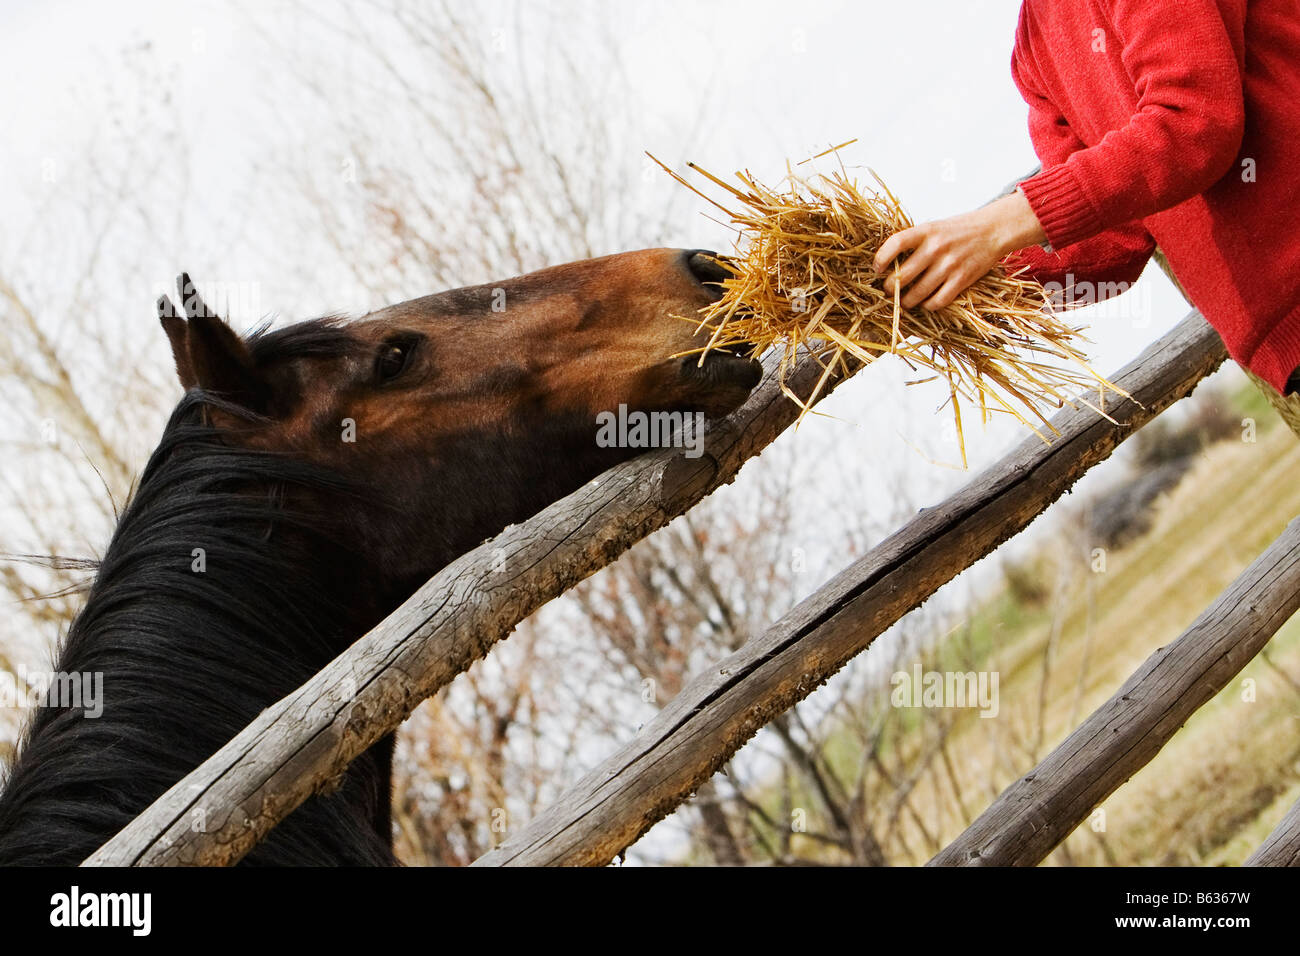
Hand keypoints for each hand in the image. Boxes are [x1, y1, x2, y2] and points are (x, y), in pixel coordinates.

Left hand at [872, 189, 1047, 310]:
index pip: (895, 243)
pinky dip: (928, 306)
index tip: (877, 269)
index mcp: (926, 231)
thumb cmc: (959, 230)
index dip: (881, 258)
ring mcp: (949, 264)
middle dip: (889, 288)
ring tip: (904, 301)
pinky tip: (926, 303)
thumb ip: (914, 242)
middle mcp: (936, 247)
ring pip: (917, 293)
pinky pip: (937, 301)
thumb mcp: (934, 227)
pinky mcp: (962, 279)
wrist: (993, 230)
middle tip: (888, 291)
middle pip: (901, 276)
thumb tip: (888, 264)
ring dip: (906, 302)